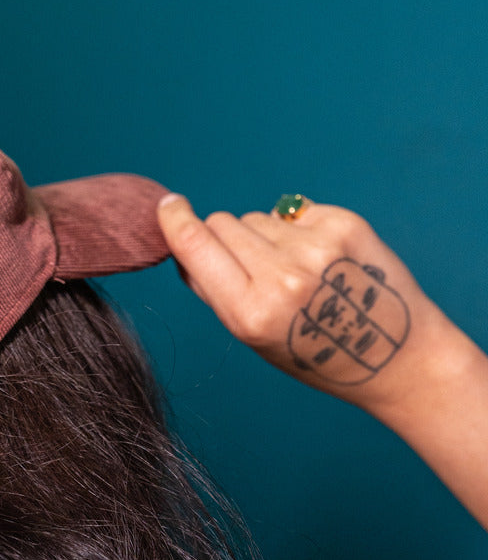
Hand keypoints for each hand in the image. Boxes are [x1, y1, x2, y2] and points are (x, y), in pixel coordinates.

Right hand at [157, 193, 487, 529]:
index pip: (195, 246)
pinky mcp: (343, 225)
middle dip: (225, 239)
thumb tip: (185, 245)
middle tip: (252, 269)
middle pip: (223, 224)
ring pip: (257, 217)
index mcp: (250, 313)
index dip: (175, 222)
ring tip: (294, 272)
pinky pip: (293, 212)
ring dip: (263, 237)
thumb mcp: (253, 339)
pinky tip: (319, 260)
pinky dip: (297, 230)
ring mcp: (315, 248)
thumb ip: (216, 291)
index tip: (168, 205)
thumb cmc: (315, 352)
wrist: (393, 354)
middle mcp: (282, 278)